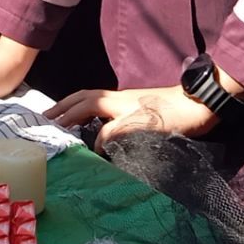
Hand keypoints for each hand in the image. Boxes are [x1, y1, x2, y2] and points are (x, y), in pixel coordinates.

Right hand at [46, 86, 219, 142]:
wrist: (198, 103)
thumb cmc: (170, 115)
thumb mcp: (140, 126)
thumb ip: (113, 134)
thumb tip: (93, 146)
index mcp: (112, 101)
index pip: (80, 107)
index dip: (64, 117)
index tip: (48, 129)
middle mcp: (115, 98)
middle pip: (82, 98)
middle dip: (63, 106)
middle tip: (46, 117)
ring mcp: (125, 101)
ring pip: (92, 100)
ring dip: (74, 107)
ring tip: (63, 119)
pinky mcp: (135, 107)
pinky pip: (102, 107)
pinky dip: (90, 112)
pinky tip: (93, 124)